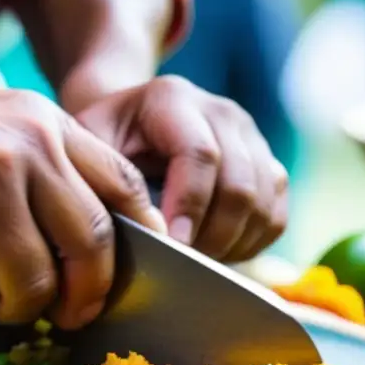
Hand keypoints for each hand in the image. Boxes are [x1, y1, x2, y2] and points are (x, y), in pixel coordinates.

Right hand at [0, 77, 166, 328]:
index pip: (120, 189)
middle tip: (62, 313)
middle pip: (83, 251)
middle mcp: (14, 155)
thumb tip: (101, 248)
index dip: (139, 242)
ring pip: (19, 287)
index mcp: (43, 126)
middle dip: (77, 297)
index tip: (121, 277)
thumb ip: (52, 168)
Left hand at [68, 76, 288, 262]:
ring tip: (196, 262)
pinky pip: (276, 215)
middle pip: (239, 183)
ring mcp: (252, 138)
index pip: (200, 154)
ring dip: (231, 243)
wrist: (127, 122)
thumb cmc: (103, 140)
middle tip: (181, 265)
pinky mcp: (267, 166)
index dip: (190, 205)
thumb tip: (142, 231)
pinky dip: (251, 243)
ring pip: (263, 202)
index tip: (172, 244)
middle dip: (211, 234)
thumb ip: (108, 179)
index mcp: (173, 99)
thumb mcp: (88, 145)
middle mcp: (222, 113)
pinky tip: (217, 252)